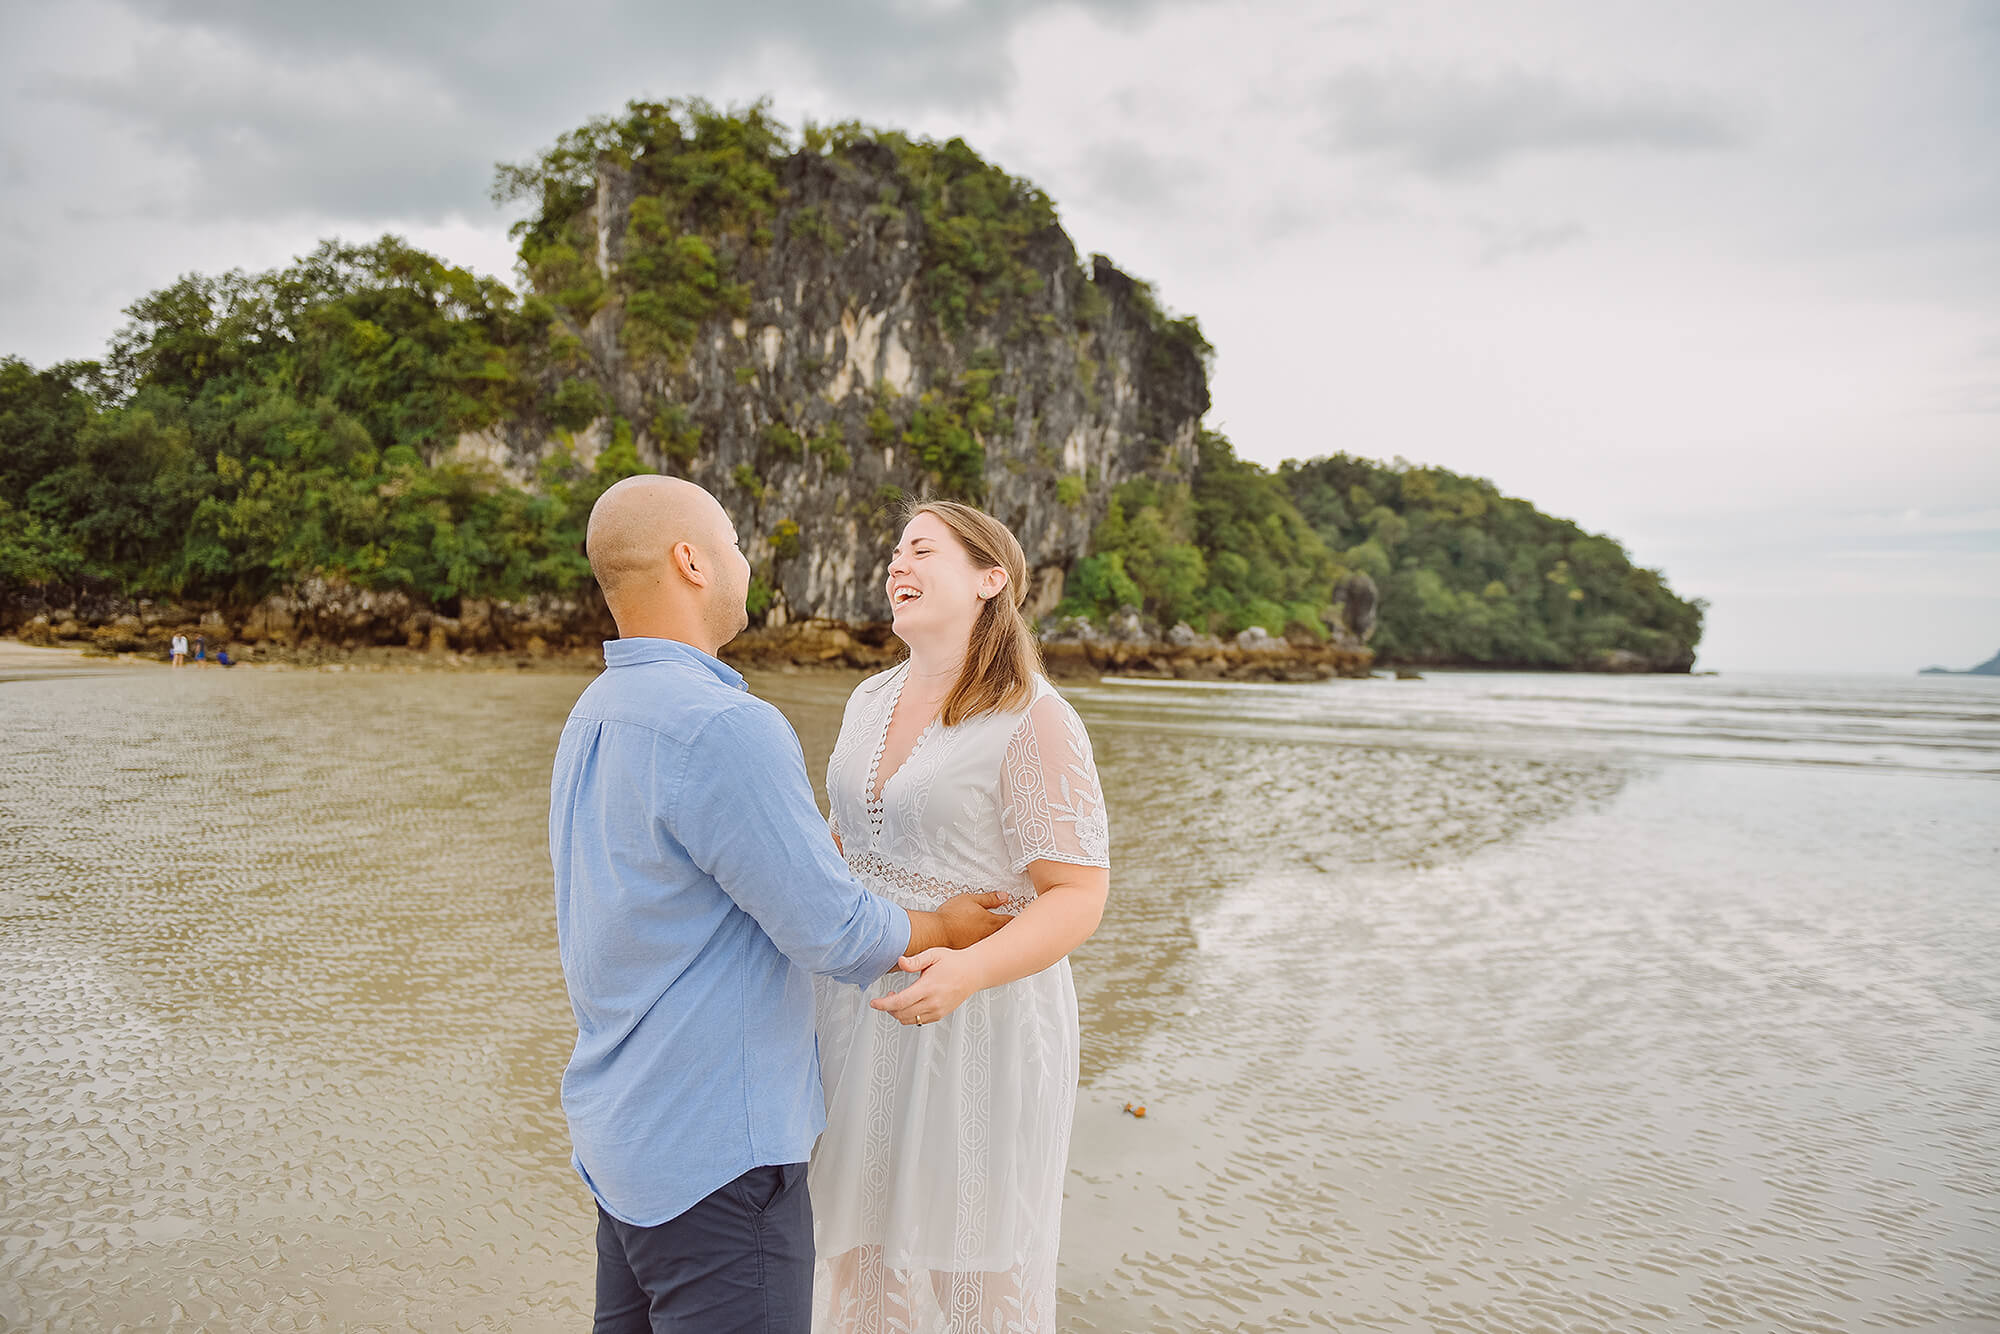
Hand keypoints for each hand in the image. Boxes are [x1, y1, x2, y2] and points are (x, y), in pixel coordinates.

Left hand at [870, 948, 988, 1025]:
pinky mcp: (940, 1015)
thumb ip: (915, 960)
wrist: (973, 973)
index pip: (900, 1002)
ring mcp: (937, 1011)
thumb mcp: (933, 955)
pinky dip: (909, 1016)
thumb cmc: (954, 963)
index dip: (883, 1004)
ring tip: (899, 999)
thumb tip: (900, 961)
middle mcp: (933, 1003)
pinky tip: (910, 1004)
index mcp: (928, 987)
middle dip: (888, 1008)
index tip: (874, 1003)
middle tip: (887, 996)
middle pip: (901, 1014)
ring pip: (909, 1020)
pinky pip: (918, 1021)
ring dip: (898, 1013)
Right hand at [936, 891, 1010, 949]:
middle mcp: (988, 936)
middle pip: (1005, 934)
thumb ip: (989, 898)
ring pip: (995, 942)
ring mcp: (980, 945)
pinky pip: (984, 950)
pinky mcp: (971, 952)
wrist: (937, 934)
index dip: (1016, 919)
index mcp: (990, 922)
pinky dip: (988, 948)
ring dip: (1000, 940)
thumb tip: (1004, 897)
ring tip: (1003, 938)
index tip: (1020, 918)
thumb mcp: (971, 900)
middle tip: (1016, 930)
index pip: (1009, 920)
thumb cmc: (950, 917)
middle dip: (1011, 931)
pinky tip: (985, 947)